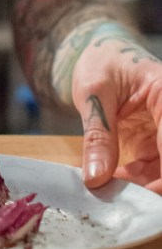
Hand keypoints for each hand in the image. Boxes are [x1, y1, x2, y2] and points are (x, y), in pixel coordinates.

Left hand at [71, 23, 161, 192]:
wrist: (99, 52)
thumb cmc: (100, 61)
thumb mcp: (93, 93)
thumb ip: (97, 135)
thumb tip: (97, 177)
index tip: (144, 196)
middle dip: (154, 184)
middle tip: (123, 196)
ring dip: (142, 186)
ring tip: (110, 187)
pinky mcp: (158, 143)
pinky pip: (153, 171)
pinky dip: (135, 180)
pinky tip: (112, 179)